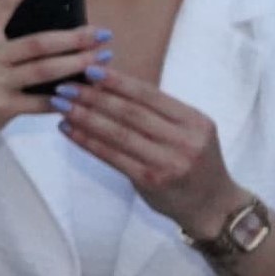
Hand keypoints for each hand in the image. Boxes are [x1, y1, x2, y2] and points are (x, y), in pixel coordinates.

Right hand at [0, 0, 99, 160]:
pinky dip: (64, 98)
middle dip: (75, 38)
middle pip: (39, 42)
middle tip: (102, 33)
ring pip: (45, 70)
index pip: (2, 2)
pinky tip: (83, 94)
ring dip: (79, 65)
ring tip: (102, 61)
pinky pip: (40, 102)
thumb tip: (46, 37)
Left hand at [53, 61, 232, 231]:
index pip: (150, 95)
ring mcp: (168, 162)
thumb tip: (108, 84)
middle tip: (65, 86)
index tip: (90, 70)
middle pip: (131, 112)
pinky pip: (112, 156)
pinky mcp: (151, 180)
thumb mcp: (189, 131)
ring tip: (61, 105)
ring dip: (85, 116)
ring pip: (119, 133)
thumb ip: (157, 112)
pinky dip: (87, 141)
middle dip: (94, 96)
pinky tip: (68, 130)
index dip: (117, 81)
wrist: (213, 205)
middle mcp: (185, 140)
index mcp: (194, 121)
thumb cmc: (194, 163)